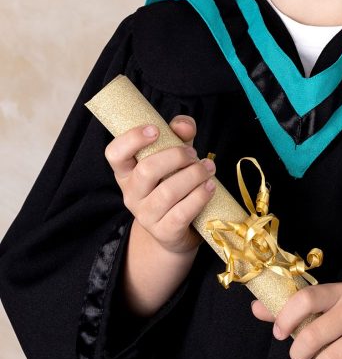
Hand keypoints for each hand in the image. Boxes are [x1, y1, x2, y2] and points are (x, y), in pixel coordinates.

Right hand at [104, 116, 215, 255]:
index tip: (155, 129)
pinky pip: (181, 213)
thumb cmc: (173, 183)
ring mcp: (145, 215)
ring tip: (208, 168)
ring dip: (194, 175)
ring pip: (168, 192)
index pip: (114, 154)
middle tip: (193, 154)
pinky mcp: (164, 232)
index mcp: (126, 172)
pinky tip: (210, 186)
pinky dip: (200, 196)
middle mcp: (130, 194)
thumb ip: (178, 135)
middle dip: (176, 157)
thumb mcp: (174, 156)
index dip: (132, 139)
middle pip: (146, 170)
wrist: (175, 230)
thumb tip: (185, 126)